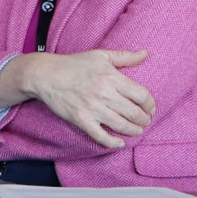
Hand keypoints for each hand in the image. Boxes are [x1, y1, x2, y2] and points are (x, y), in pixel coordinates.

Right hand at [24, 49, 155, 148]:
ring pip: (121, 126)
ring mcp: (93, 109)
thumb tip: (145, 54)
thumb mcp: (100, 55)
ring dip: (134, 131)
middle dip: (144, 120)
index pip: (142, 96)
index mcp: (112, 78)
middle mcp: (105, 94)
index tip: (150, 108)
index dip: (150, 105)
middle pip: (135, 113)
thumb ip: (125, 56)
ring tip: (137, 130)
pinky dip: (112, 142)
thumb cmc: (73, 64)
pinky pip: (101, 136)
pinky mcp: (81, 120)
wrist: (46, 75)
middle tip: (145, 121)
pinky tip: (119, 143)